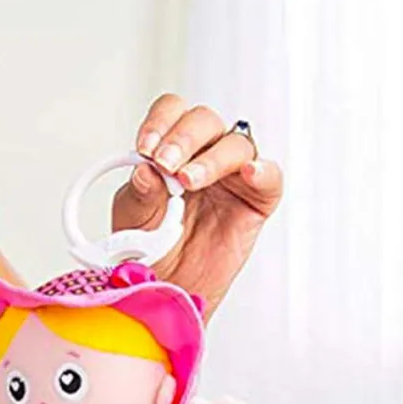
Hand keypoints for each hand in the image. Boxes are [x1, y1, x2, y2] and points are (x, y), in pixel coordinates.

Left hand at [111, 97, 282, 317]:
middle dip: (183, 138)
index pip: (172, 113)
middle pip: (204, 121)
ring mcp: (232, 176)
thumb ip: (138, 194)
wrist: (168, 290)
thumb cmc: (149, 250)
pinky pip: (270, 176)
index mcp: (171, 151)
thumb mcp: (132, 221)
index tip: (145, 147)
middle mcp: (203, 156)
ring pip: (235, 144)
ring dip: (211, 159)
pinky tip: (248, 173)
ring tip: (188, 181)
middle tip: (166, 164)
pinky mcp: (256, 201)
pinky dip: (262, 170)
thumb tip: (144, 169)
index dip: (161, 122)